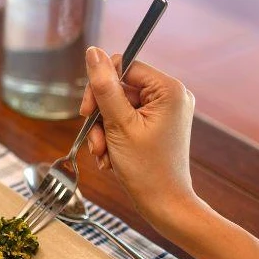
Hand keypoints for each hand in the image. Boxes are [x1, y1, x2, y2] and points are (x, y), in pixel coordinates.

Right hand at [79, 46, 200, 225]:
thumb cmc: (147, 170)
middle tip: (94, 140)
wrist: (165, 206)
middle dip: (101, 115)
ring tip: (103, 154)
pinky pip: (127, 120)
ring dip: (104, 130)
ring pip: (119, 107)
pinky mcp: (158, 126)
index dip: (102, 86)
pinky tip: (111, 157)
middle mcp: (171, 96)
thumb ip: (104, 87)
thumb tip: (93, 52)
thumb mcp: (118, 125)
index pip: (125, 66)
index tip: (87, 112)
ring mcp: (165, 112)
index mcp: (169, 89)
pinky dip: (114, 137)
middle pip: (120, 87)